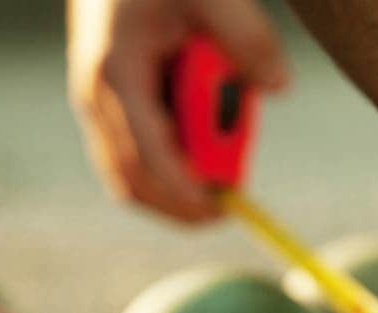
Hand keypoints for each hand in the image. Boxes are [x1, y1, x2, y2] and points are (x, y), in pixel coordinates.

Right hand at [67, 0, 287, 221]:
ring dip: (176, 190)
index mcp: (118, 72)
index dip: (182, 190)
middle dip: (180, 203)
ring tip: (225, 184)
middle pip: (131, 179)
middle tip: (231, 209)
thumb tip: (279, 87)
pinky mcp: (108, 106)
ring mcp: (98, 105)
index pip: (146, 153)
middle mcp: (98, 96)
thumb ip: (248, 37)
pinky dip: (169, 169)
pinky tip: (206, 159)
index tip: (220, 210)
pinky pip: (135, 156)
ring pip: (129, 175)